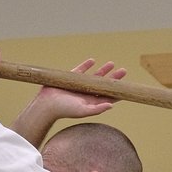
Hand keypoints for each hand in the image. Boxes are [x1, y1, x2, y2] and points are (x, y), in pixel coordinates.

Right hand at [10, 58, 126, 145]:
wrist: (45, 105)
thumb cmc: (63, 110)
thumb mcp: (82, 111)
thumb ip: (97, 109)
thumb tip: (111, 105)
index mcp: (90, 102)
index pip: (107, 96)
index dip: (117, 91)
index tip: (126, 86)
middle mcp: (85, 94)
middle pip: (102, 85)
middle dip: (113, 78)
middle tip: (123, 71)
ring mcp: (77, 86)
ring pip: (93, 76)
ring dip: (103, 70)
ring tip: (112, 63)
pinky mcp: (69, 78)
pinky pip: (79, 70)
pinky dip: (86, 65)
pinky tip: (92, 61)